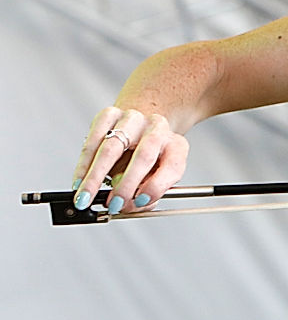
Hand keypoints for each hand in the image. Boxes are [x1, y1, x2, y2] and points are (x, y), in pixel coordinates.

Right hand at [72, 106, 188, 213]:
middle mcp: (158, 128)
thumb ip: (148, 191)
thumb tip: (128, 204)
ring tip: (85, 197)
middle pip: (143, 156)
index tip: (139, 202)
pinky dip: (83, 164)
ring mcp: (133, 119)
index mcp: (176, 146)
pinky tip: (78, 181)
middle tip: (113, 204)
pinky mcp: (109, 114)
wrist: (142, 128)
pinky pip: (92, 141)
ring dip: (95, 176)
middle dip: (125, 184)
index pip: (172, 167)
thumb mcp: (159, 177)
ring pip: (112, 148)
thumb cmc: (152, 158)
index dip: (156, 187)